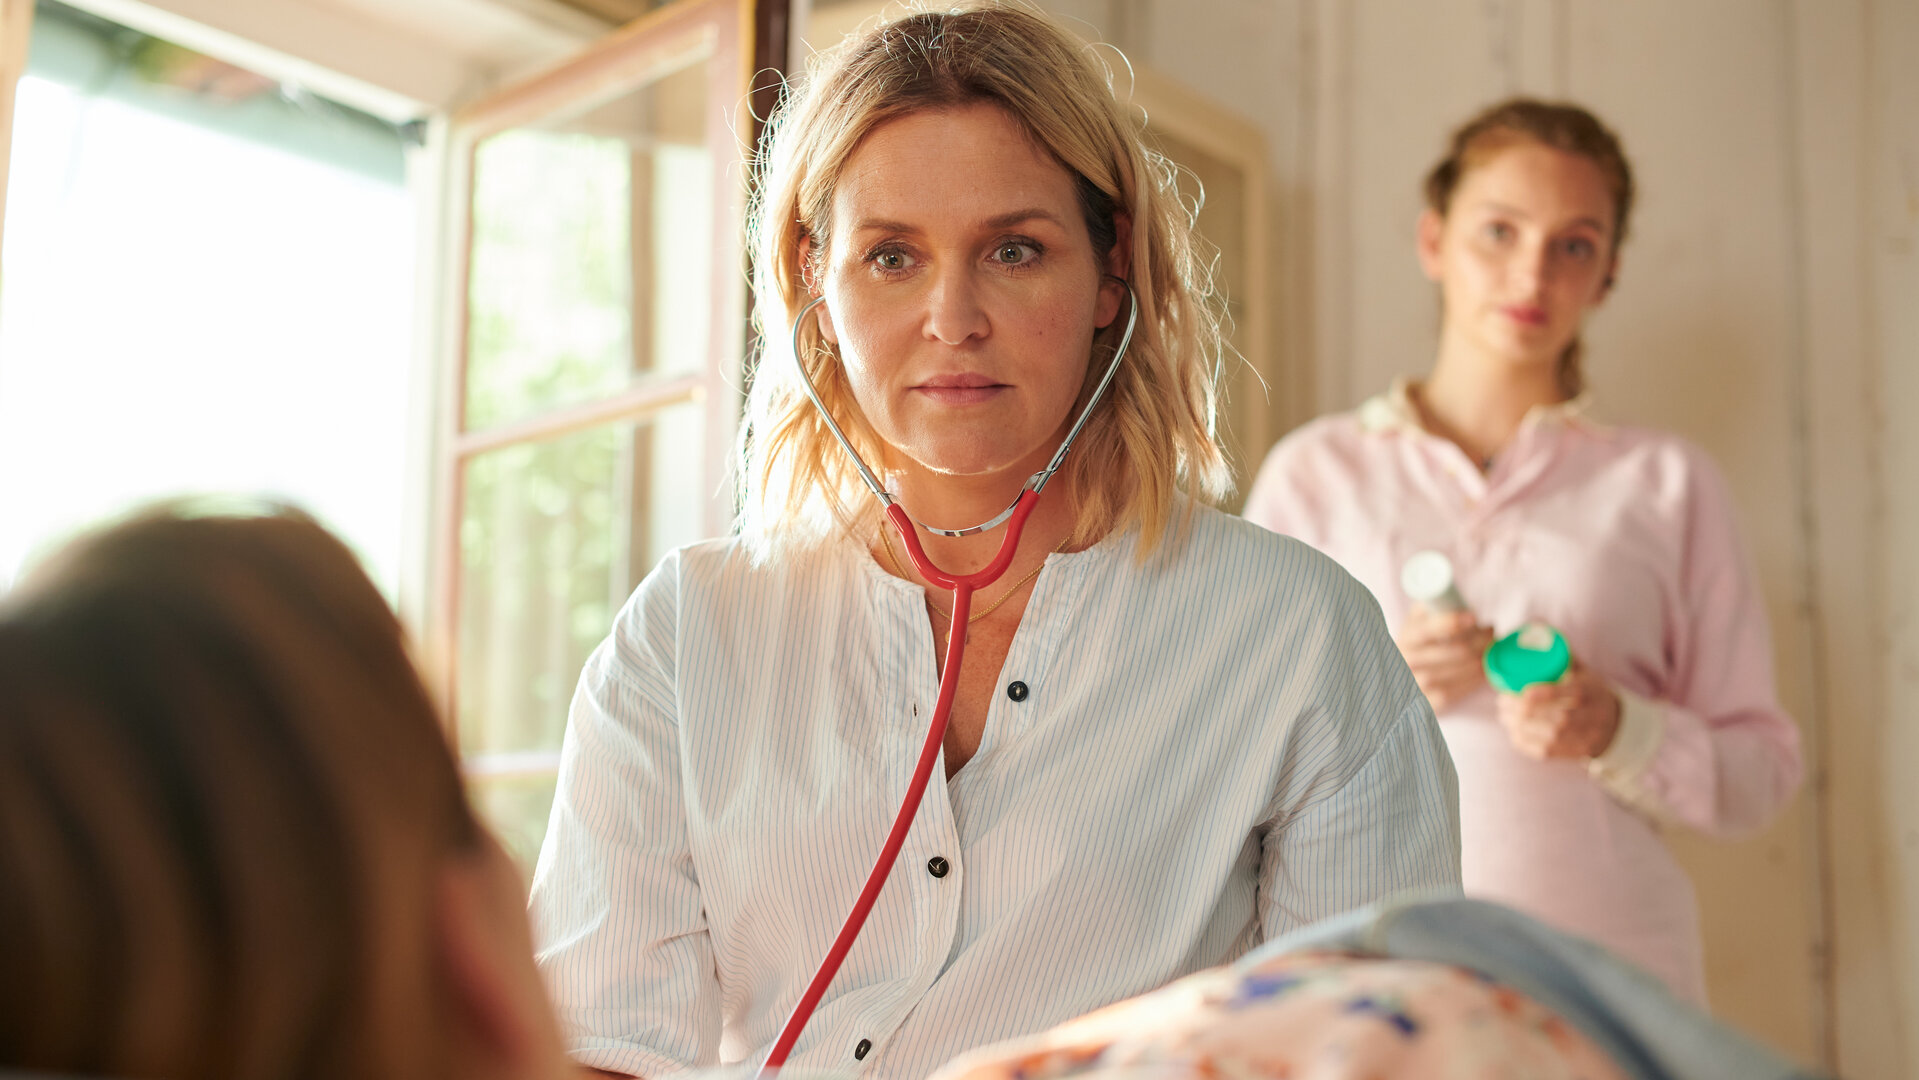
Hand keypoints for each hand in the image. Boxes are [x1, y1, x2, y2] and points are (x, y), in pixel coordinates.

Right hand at [1395, 605, 1495, 710]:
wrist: (1399, 678)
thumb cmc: (1418, 643)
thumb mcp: (1417, 622)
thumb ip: (1431, 607)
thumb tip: (1452, 594)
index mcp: (1406, 638)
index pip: (1429, 630)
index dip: (1453, 622)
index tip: (1473, 616)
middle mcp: (1408, 663)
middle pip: (1455, 651)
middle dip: (1480, 639)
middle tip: (1491, 630)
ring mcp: (1419, 685)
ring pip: (1463, 669)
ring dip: (1483, 656)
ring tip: (1491, 645)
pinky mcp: (1432, 703)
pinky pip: (1462, 690)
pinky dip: (1478, 677)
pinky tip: (1484, 667)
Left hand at [1495, 659, 1620, 759]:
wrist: (1615, 725)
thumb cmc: (1590, 691)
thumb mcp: (1583, 670)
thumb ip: (1561, 652)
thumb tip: (1536, 625)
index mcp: (1591, 691)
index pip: (1565, 694)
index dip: (1538, 696)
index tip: (1515, 691)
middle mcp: (1590, 717)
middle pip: (1554, 719)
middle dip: (1521, 712)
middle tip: (1501, 702)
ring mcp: (1583, 738)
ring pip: (1547, 737)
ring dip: (1518, 726)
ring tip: (1503, 714)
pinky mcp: (1573, 753)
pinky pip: (1544, 752)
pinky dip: (1524, 742)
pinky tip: (1513, 730)